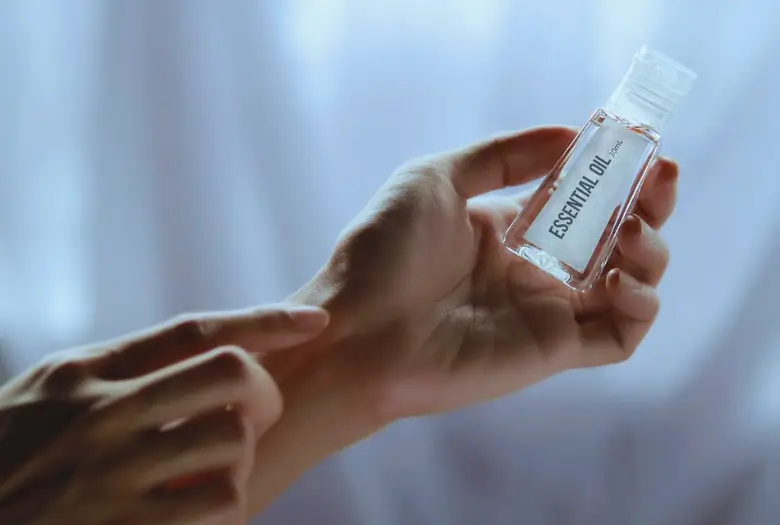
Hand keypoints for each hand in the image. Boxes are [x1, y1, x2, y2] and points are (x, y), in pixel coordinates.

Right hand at [0, 305, 327, 524]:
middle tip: (257, 415)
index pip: (194, 331)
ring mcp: (114, 474)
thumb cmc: (8, 462)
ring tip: (215, 474)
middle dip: (264, 390)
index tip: (313, 321)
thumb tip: (193, 350)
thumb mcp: (42, 399)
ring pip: (233, 438)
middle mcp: (103, 414)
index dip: (263, 321)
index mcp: (83, 373)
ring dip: (241, 458)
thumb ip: (111, 372)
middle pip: (230, 372)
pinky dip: (227, 507)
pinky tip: (202, 512)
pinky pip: (221, 502)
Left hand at [272, 126, 677, 418]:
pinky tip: (619, 278)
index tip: (637, 144)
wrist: (356, 331)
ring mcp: (545, 311)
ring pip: (629, 283)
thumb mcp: (435, 179)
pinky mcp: (552, 351)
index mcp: (505, 230)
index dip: (613, 174)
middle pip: (614, 237)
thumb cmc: (382, 252)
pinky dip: (640, 307)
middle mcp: (532, 269)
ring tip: (633, 229)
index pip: (578, 200)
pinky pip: (620, 337)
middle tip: (661, 178)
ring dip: (651, 252)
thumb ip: (502, 157)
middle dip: (648, 205)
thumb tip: (568, 135)